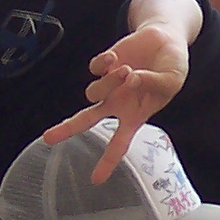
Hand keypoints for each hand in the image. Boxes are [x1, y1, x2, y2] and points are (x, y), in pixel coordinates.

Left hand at [41, 21, 190, 181]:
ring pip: (93, 91)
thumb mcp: (172, 80)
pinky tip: (118, 58)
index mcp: (135, 115)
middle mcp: (117, 103)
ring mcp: (108, 84)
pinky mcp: (104, 64)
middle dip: (67, 129)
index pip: (120, 144)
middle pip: (86, 120)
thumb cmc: (171, 67)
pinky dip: (105, 63)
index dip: (108, 162)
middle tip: (48, 139)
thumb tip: (130, 79)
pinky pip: (95, 68)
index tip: (96, 180)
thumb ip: (154, 83)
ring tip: (128, 71)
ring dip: (110, 83)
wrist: (165, 40)